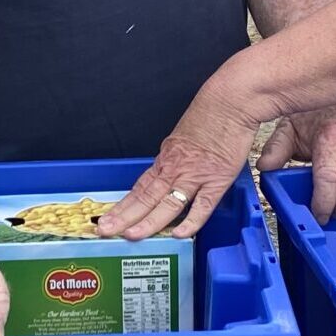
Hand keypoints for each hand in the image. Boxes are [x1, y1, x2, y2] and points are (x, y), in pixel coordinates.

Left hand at [99, 77, 265, 241]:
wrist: (230, 100)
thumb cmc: (212, 112)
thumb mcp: (185, 135)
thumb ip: (180, 156)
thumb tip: (178, 171)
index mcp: (168, 157)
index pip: (141, 187)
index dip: (124, 205)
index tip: (110, 217)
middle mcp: (176, 167)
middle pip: (146, 197)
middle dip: (124, 216)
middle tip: (105, 230)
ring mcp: (195, 175)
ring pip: (167, 204)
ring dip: (147, 222)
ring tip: (131, 236)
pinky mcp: (217, 178)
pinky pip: (202, 205)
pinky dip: (191, 221)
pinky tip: (179, 234)